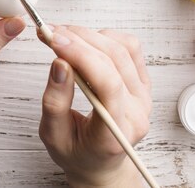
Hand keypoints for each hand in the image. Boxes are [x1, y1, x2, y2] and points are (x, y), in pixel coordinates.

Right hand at [38, 26, 151, 187]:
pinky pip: (130, 47)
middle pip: (114, 60)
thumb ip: (55, 102)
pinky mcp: (143, 82)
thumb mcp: (54, 136)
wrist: (100, 162)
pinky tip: (85, 42)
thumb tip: (59, 63)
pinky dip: (105, 37)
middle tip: (50, 32)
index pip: (107, 84)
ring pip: (123, 48)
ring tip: (63, 36)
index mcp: (115, 132)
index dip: (80, 55)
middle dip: (78, 39)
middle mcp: (137, 112)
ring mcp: (144, 95)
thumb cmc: (78, 153)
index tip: (54, 41)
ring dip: (90, 35)